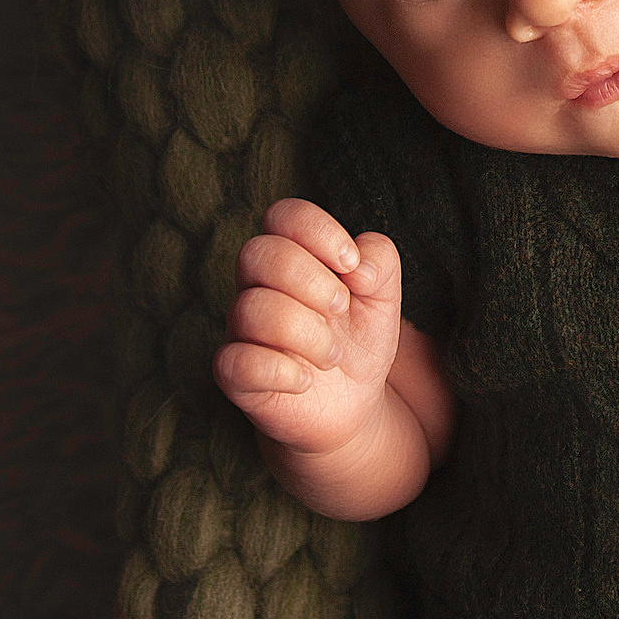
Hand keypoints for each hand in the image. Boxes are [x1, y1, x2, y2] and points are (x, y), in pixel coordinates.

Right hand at [213, 199, 403, 455]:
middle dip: (312, 281)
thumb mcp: (384, 295)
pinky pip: (234, 361)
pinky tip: (305, 379)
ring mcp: (242, 330)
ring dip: (308, 333)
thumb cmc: (358, 338)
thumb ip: (380, 260)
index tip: (351, 264)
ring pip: (253, 309)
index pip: (282, 215)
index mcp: (290, 256)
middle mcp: (257, 286)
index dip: (319, 232)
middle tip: (341, 309)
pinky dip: (279, 370)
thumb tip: (358, 266)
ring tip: (332, 355)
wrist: (352, 403)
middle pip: (258, 254)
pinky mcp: (236, 376)